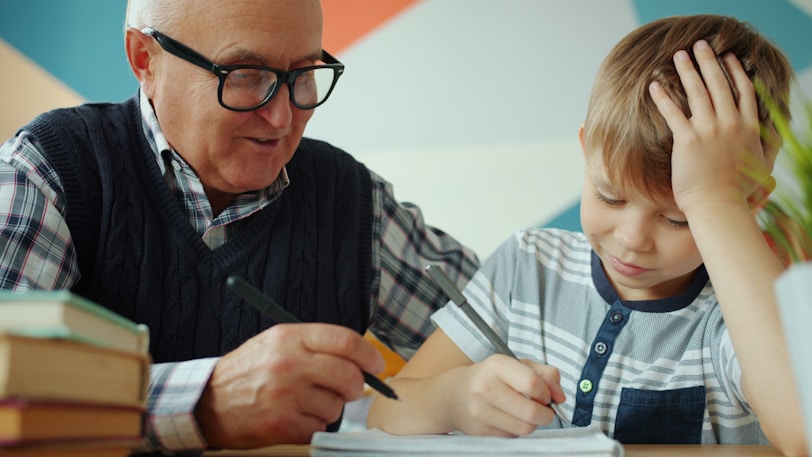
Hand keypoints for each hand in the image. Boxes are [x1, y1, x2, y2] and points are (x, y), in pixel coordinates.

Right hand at [195, 323, 384, 448]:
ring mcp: (285, 395)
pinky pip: (320, 427)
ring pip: (337, 405)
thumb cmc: (248, 372)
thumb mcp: (276, 342)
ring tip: (305, 402)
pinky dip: (314, 426)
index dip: (368, 354)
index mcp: (289, 337)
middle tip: (349, 389)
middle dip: (356, 386)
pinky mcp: (282, 424)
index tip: (376, 365)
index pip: (345, 341)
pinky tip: (295, 417)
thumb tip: (359, 358)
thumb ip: (315, 345)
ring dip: (329, 408)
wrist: (208, 403)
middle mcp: (288, 363)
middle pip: (348, 375)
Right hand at [447, 355, 564, 435]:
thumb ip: (544, 374)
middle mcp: (485, 387)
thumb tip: (561, 396)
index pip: (533, 383)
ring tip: (524, 413)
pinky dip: (515, 430)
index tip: (545, 395)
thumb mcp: (516, 365)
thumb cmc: (490, 377)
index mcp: (497, 366)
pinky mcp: (478, 430)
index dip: (547, 393)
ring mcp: (479, 411)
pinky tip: (507, 419)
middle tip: (542, 409)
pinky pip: (512, 436)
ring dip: (531, 423)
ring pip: (524, 428)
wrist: (453, 394)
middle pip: (532, 412)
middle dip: (545, 414)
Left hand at [649, 40, 772, 214]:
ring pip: (697, 92)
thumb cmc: (738, 193)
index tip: (728, 58)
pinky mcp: (687, 140)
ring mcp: (709, 130)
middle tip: (700, 46)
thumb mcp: (761, 167)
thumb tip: (769, 143)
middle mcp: (730, 124)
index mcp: (749, 128)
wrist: (719, 206)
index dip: (734, 72)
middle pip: (719, 84)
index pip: (744, 92)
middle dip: (709, 62)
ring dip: (687, 70)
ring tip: (678, 55)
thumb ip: (763, 149)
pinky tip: (654, 84)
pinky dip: (663, 97)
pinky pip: (672, 112)